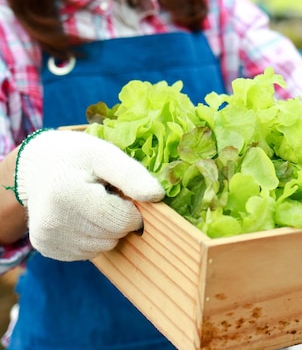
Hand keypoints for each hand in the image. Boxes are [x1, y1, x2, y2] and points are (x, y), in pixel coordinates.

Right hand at [15, 130, 163, 260]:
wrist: (37, 166)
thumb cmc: (77, 157)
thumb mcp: (105, 155)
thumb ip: (132, 175)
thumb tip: (157, 196)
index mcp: (67, 193)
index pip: (121, 220)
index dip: (132, 210)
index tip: (123, 194)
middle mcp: (52, 221)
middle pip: (112, 235)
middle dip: (119, 218)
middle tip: (106, 197)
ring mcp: (47, 238)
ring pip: (103, 247)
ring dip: (107, 229)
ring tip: (93, 205)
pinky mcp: (46, 248)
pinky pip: (88, 252)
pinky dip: (93, 237)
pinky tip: (82, 217)